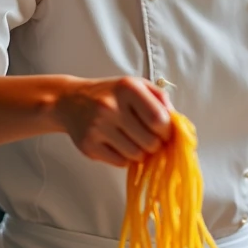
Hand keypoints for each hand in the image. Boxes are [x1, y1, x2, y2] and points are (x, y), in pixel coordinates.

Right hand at [56, 76, 172, 167]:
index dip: (167, 131)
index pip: (159, 119)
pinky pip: (120, 162)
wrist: (69, 101)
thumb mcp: (136, 85)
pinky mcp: (88, 145)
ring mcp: (98, 127)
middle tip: (150, 139)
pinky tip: (120, 146)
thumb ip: (160, 99)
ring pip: (136, 155)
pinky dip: (125, 158)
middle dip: (156, 145)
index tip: (165, 132)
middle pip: (150, 142)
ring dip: (141, 153)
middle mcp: (111, 106)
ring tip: (135, 142)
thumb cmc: (110, 94)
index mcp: (128, 89)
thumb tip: (178, 122)